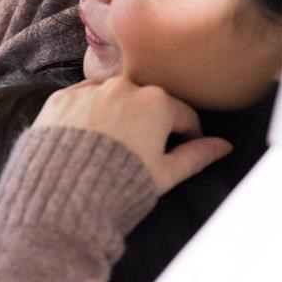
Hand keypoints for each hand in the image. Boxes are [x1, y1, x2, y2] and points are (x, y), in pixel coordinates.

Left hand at [33, 76, 232, 194]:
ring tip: (113, 146)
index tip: (184, 149)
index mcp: (156, 102)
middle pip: (147, 103)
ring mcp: (87, 90)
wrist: (59, 194)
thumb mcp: (165, 174)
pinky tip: (86, 137)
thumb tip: (222, 146)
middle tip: (144, 151)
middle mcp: (122, 87)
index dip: (188, 135)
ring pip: (113, 98)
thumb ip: (196, 155)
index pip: (183, 115)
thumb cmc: (117, 185)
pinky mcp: (59, 99)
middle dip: (151, 123)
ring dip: (118, 114)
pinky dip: (88, 113)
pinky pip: (82, 100)